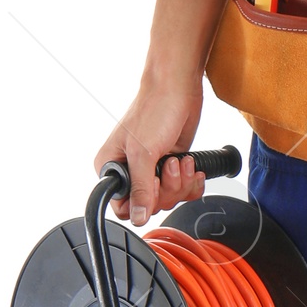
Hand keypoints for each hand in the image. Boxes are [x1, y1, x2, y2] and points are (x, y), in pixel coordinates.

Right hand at [94, 75, 208, 226]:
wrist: (178, 88)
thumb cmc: (154, 109)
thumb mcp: (144, 153)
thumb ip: (142, 189)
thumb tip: (137, 217)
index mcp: (112, 167)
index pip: (123, 207)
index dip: (144, 202)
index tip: (155, 185)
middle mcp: (131, 170)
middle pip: (150, 205)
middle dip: (169, 188)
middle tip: (171, 165)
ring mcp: (153, 169)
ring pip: (169, 198)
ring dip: (182, 182)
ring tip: (182, 161)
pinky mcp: (172, 165)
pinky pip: (183, 190)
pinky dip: (192, 182)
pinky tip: (193, 167)